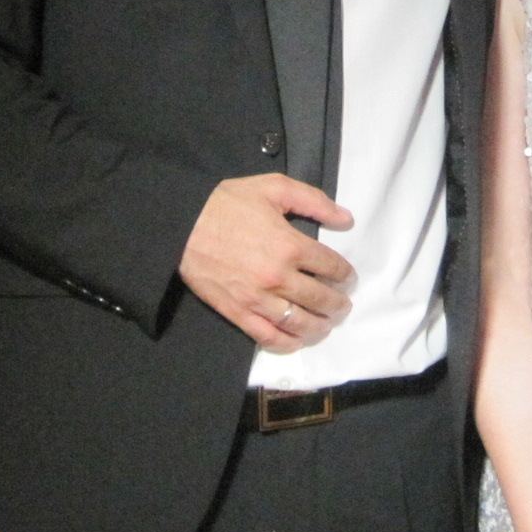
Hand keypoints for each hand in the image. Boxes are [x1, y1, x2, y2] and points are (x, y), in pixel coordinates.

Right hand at [178, 173, 355, 350]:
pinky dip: (287, 343)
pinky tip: (297, 340)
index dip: (345, 274)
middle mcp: (278, 277)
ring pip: (299, 323)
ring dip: (319, 327)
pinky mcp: (237, 312)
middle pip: (320, 299)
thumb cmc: (227, 203)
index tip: (348, 278)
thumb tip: (345, 218)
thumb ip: (314, 201)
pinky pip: (268, 337)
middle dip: (338, 304)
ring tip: (326, 324)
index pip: (331, 267)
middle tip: (343, 304)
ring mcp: (257, 299)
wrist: (182, 224)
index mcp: (290, 245)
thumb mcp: (274, 188)